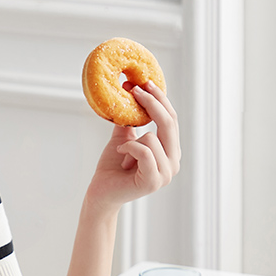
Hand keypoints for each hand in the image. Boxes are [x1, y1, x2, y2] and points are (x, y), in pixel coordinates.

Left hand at [86, 82, 180, 212]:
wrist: (101, 192)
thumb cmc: (112, 168)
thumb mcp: (124, 137)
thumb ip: (132, 120)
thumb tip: (132, 92)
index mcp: (170, 151)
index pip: (172, 119)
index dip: (160, 99)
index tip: (145, 83)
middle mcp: (173, 163)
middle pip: (169, 123)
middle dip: (151, 103)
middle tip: (134, 89)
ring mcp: (165, 174)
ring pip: (152, 138)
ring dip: (131, 142)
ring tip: (122, 154)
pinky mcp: (153, 181)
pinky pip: (144, 151)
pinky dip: (128, 150)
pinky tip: (121, 157)